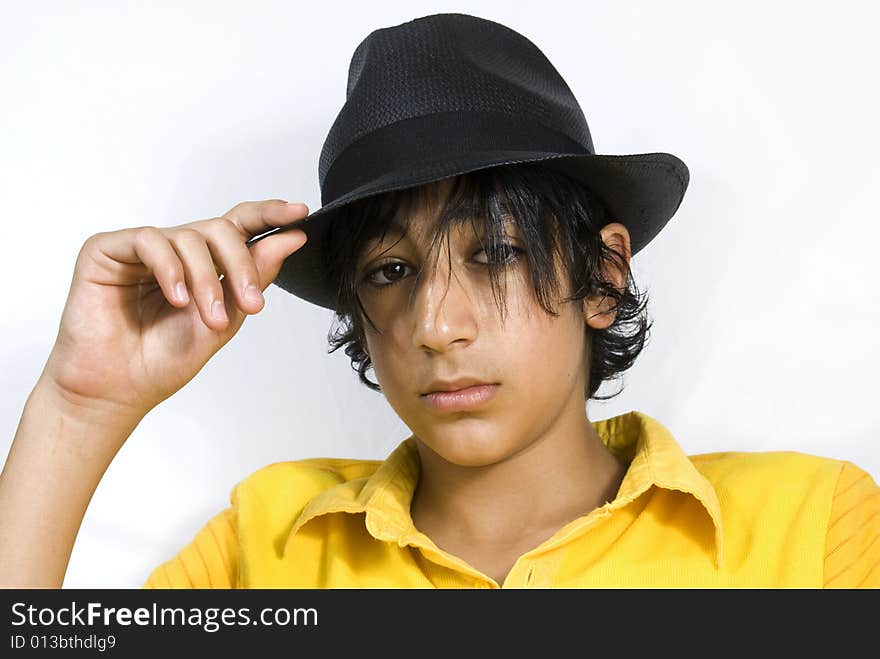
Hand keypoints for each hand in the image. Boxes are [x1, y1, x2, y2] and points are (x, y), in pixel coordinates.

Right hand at [41, 199, 308, 421]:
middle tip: (251, 303)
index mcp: (204, 264)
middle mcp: (175, 250)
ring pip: (189, 236)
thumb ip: (255, 277)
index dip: (269, 215)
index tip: (299, 213)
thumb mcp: (225, 318)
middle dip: (241, 265)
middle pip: (221, 229)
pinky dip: (170, 269)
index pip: (239, 226)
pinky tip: (177, 298)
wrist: (119, 390)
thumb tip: (290, 238)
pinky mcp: (107, 249)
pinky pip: (150, 240)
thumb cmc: (164, 359)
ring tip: (208, 317)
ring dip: (206, 280)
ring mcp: (141, 248)